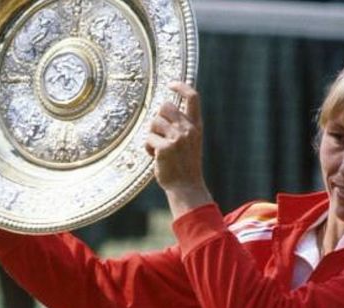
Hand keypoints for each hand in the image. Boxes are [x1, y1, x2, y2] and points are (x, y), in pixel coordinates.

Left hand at [146, 82, 211, 217]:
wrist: (187, 187)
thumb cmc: (185, 165)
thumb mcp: (190, 142)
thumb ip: (181, 126)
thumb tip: (161, 110)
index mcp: (196, 126)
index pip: (193, 98)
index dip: (181, 87)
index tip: (171, 84)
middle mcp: (188, 129)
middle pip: (165, 106)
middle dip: (157, 118)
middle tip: (159, 133)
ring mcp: (178, 138)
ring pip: (154, 122)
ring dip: (152, 135)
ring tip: (158, 149)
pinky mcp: (165, 147)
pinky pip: (148, 138)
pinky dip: (148, 148)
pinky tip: (155, 157)